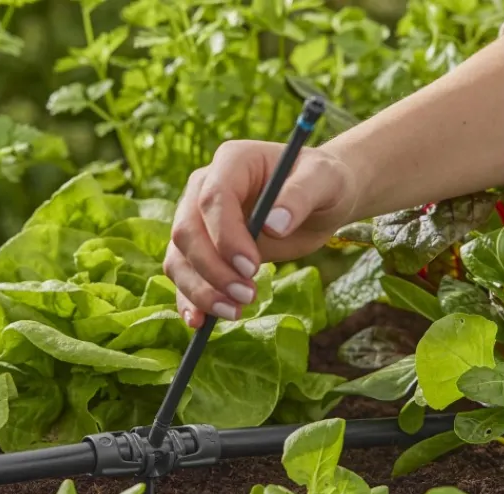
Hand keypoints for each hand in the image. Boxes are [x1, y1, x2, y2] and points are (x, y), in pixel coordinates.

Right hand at [163, 140, 357, 327]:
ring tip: (235, 312)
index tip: (252, 267)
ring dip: (201, 290)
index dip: (226, 235)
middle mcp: (203, 189)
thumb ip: (300, 196)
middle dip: (213, 270)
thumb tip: (275, 225)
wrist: (318, 199)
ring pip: (178, 257)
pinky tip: (199, 322)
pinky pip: (183, 275)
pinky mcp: (201, 249)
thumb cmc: (322, 182)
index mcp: (231, 162)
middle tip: (248, 296)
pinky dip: (188, 299)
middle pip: (187, 231)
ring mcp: (197, 219)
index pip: (213, 199)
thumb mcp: (324, 180)